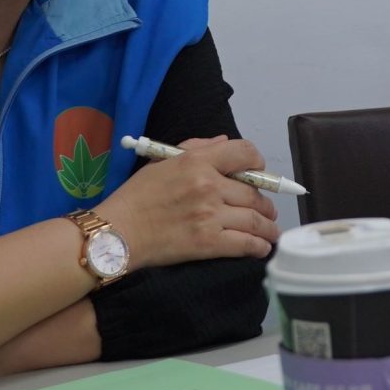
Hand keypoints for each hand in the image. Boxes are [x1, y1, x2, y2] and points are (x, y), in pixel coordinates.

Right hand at [99, 136, 279, 267]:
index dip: (257, 162)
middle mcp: (209, 186)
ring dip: (269, 226)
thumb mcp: (163, 161)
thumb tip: (226, 142)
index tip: (259, 172)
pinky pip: (245, 244)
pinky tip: (262, 247)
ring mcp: (211, 216)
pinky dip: (259, 246)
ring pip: (255, 219)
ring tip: (271, 230)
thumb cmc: (136, 196)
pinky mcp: (208, 244)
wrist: (117, 232)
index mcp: (198, 162)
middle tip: (267, 209)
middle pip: (254, 192)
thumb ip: (197, 147)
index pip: (245, 153)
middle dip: (265, 202)